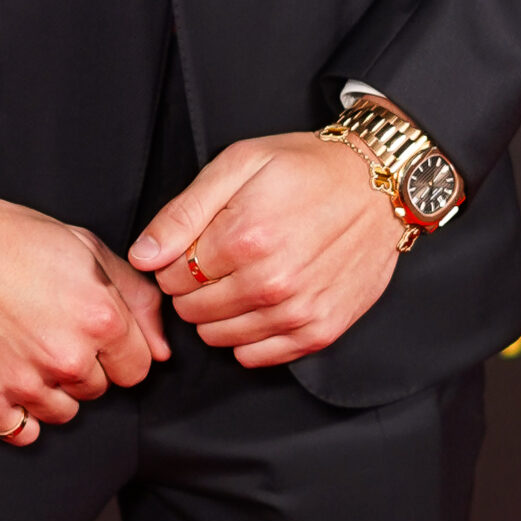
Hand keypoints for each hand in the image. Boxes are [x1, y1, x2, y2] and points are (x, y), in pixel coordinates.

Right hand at [0, 178, 169, 444]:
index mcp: (98, 317)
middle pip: (100, 390)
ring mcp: (26, 384)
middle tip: (49, 327)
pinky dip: (17, 409)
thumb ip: (135, 296)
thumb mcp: (83, 245)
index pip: (138, 367)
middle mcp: (67, 357)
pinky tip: (5, 371)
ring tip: (24, 345)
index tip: (93, 332)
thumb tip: (163, 347)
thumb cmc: (5, 237)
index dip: (118, 348)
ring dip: (51, 388)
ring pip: (63, 413)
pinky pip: (22, 431)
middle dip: (83, 365)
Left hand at [128, 129, 403, 366]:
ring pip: (221, 338)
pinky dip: (248, 337)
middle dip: (193, 287)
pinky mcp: (320, 331)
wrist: (377, 184)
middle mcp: (270, 282)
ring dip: (218, 314)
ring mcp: (297, 311)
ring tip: (239, 278)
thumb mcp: (239, 163)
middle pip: (194, 311)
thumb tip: (144, 256)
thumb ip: (184, 211)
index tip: (193, 246)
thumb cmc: (306, 167)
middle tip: (216, 259)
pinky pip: (258, 357)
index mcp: (244, 236)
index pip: (173, 277)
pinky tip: (258, 304)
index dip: (174, 261)